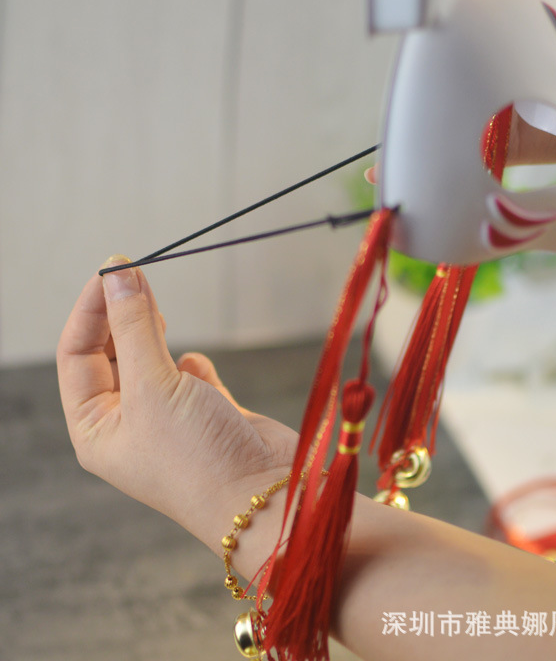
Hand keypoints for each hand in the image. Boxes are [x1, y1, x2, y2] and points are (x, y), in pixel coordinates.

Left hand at [56, 257, 297, 544]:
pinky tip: (193, 362)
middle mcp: (128, 424)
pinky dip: (188, 363)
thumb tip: (117, 273)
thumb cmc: (197, 458)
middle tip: (137, 274)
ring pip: (149, 361)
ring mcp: (169, 420)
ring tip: (155, 302)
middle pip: (111, 354)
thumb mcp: (153, 388)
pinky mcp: (208, 414)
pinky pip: (188, 378)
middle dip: (119, 314)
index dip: (91, 309)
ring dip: (150, 331)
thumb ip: (134, 327)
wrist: (265, 498)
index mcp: (96, 428)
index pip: (77, 355)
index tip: (114, 268)